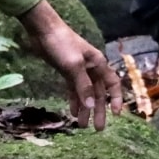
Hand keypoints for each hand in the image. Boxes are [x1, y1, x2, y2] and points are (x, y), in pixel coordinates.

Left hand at [30, 13, 121, 129]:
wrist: (43, 30)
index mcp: (98, 64)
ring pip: (86, 94)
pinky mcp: (67, 72)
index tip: (115, 115)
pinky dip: (75, 101)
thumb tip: (90, 106)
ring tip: (82, 126)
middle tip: (98, 129)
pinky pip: (74, 90)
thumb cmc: (61, 44)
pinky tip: (73, 113)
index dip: (115, 99)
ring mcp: (79, 71)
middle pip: (98, 93)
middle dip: (98, 111)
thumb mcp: (73, 66)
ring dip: (85, 109)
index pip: (113, 84)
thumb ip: (82, 86)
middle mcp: (91, 68)